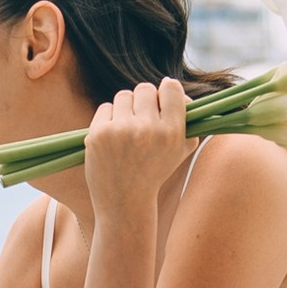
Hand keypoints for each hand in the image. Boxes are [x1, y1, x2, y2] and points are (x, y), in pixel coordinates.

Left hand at [82, 79, 188, 218]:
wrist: (124, 201)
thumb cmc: (154, 172)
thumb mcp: (181, 151)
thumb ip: (188, 119)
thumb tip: (175, 86)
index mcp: (172, 133)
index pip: (171, 88)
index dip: (166, 90)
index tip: (161, 101)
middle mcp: (148, 129)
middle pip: (145, 88)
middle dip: (143, 101)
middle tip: (142, 120)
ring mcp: (121, 130)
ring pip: (124, 96)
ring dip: (125, 109)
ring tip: (127, 132)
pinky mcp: (98, 134)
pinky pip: (105, 107)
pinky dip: (108, 119)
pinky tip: (112, 139)